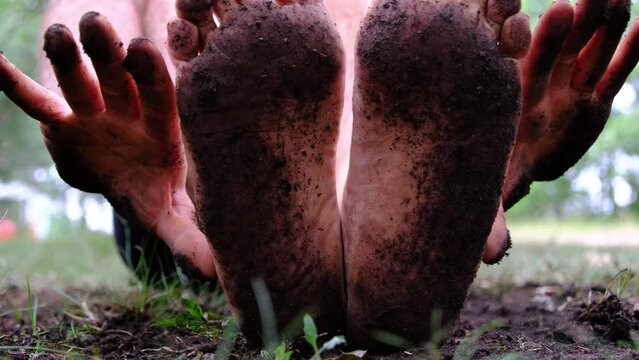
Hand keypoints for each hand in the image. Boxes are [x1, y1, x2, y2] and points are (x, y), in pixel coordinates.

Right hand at [0, 12, 215, 277]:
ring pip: (79, 80)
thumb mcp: (169, 216)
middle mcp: (128, 112)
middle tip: (97, 26)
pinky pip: (35, 101)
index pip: (159, 95)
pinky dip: (13, 84)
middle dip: (108, 52)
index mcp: (161, 127)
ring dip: (68, 57)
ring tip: (59, 34)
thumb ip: (186, 236)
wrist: (128, 183)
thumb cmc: (155, 195)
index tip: (143, 50)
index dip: (151, 74)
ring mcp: (93, 113)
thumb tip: (211, 273)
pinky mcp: (62, 124)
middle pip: (118, 77)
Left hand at [503, 0, 638, 208]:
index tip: (555, 12)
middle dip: (580, 22)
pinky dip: (632, 50)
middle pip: (564, 50)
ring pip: (592, 54)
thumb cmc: (497, 163)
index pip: (528, 62)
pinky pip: (616, 72)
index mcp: (515, 94)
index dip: (544, 39)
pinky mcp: (597, 102)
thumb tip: (497, 218)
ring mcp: (572, 93)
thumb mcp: (499, 174)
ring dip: (606, 25)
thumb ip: (505, 186)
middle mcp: (544, 89)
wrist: (518, 167)